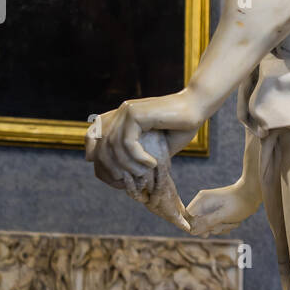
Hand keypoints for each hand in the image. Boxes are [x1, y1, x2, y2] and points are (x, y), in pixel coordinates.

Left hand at [85, 90, 204, 186]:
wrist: (196, 108)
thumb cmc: (180, 127)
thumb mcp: (154, 146)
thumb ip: (136, 154)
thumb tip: (120, 175)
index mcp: (121, 117)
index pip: (92, 136)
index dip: (95, 156)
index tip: (112, 176)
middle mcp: (120, 112)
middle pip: (100, 144)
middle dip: (110, 167)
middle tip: (126, 181)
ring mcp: (126, 111)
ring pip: (113, 145)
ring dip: (128, 165)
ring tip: (144, 173)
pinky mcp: (135, 113)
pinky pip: (128, 141)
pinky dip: (138, 157)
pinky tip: (152, 163)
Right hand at [186, 181, 261, 235]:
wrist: (253, 194)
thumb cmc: (239, 203)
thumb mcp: (223, 215)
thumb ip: (207, 223)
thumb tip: (192, 232)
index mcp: (201, 201)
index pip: (187, 218)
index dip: (194, 227)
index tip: (207, 230)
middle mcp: (203, 203)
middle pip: (197, 224)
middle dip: (211, 228)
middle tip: (224, 223)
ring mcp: (210, 207)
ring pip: (208, 226)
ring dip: (220, 228)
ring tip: (231, 221)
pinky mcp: (217, 212)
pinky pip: (215, 225)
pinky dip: (224, 226)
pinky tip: (233, 222)